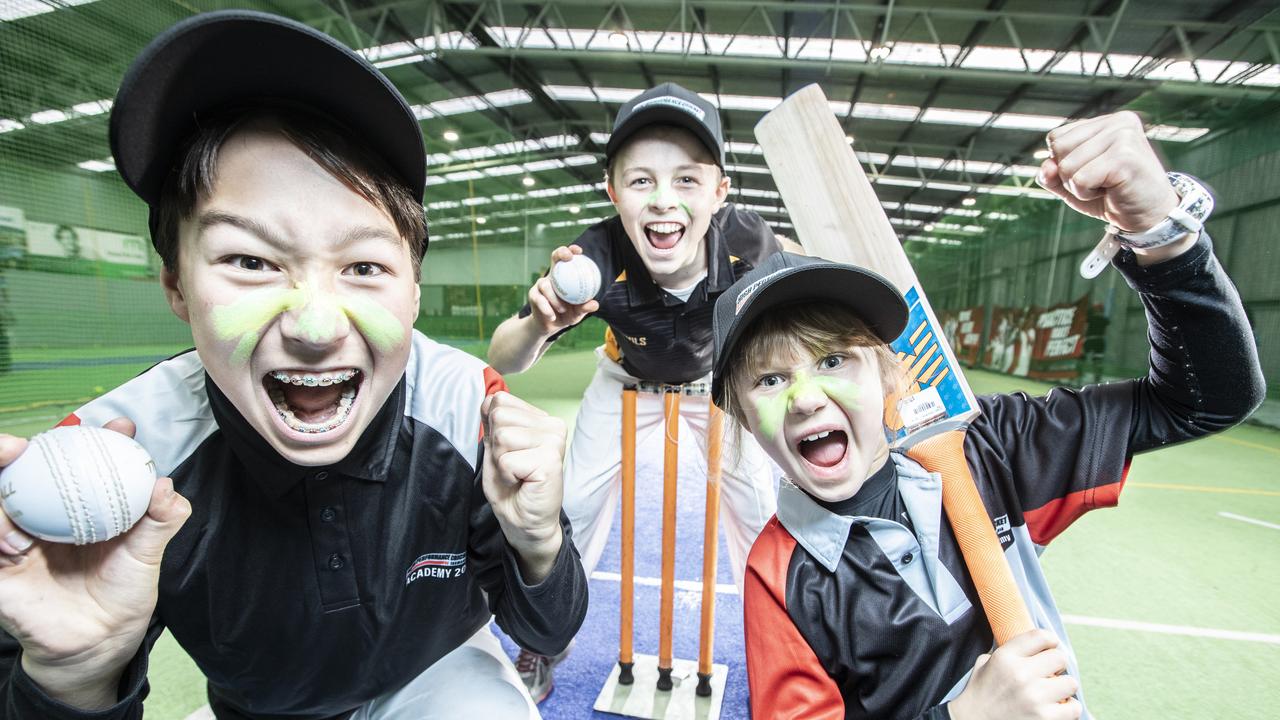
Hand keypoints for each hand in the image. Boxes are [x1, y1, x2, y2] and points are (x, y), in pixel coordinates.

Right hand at [0, 419, 190, 708]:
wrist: (101, 642)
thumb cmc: (124, 593)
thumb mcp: (147, 553)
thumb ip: (162, 518)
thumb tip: (167, 485)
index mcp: (79, 504)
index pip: (78, 460)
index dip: (94, 437)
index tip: (120, 425)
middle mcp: (44, 515)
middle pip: (22, 471)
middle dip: (14, 449)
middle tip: (24, 444)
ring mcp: (16, 540)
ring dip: (0, 498)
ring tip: (19, 517)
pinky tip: (16, 549)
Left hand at [480, 392, 565, 582]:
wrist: (526, 524)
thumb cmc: (512, 489)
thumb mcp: (494, 450)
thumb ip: (493, 424)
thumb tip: (489, 399)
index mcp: (539, 419)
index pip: (498, 400)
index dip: (491, 430)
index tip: (506, 453)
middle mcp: (552, 424)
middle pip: (498, 416)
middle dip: (495, 447)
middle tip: (511, 468)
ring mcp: (554, 440)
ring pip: (502, 436)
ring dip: (500, 462)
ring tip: (516, 475)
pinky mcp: (551, 459)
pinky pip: (507, 460)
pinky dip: (506, 475)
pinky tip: (522, 482)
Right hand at [526, 245, 599, 334]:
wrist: (550, 326)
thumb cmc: (567, 315)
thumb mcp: (578, 313)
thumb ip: (585, 308)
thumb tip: (595, 304)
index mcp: (564, 276)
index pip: (567, 259)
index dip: (571, 250)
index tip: (579, 251)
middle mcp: (552, 276)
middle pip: (554, 258)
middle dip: (560, 253)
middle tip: (568, 258)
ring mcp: (541, 285)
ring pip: (546, 285)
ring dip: (554, 298)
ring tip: (562, 309)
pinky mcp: (533, 295)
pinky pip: (539, 300)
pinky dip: (547, 309)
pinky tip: (552, 316)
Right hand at [947, 629, 1080, 719]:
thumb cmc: (980, 695)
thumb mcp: (985, 665)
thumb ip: (1006, 651)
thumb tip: (1031, 644)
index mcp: (1005, 657)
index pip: (1041, 636)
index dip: (1050, 641)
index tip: (1049, 648)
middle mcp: (1020, 674)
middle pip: (1060, 658)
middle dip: (1057, 666)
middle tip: (1050, 674)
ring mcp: (1034, 698)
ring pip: (1071, 683)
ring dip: (1064, 688)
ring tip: (1053, 693)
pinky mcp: (1045, 719)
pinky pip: (1074, 708)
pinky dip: (1068, 709)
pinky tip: (1056, 709)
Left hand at [1037, 112, 1177, 233]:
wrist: (1150, 217)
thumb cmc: (1113, 196)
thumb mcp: (1074, 184)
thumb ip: (1053, 173)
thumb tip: (1046, 168)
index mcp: (1106, 121)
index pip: (1056, 138)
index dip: (1064, 163)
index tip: (1093, 172)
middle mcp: (1117, 122)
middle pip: (1058, 149)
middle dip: (1070, 175)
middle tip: (1100, 181)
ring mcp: (1123, 136)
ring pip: (1066, 166)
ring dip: (1079, 187)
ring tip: (1107, 186)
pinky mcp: (1124, 157)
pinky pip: (1079, 180)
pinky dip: (1087, 193)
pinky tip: (1111, 191)